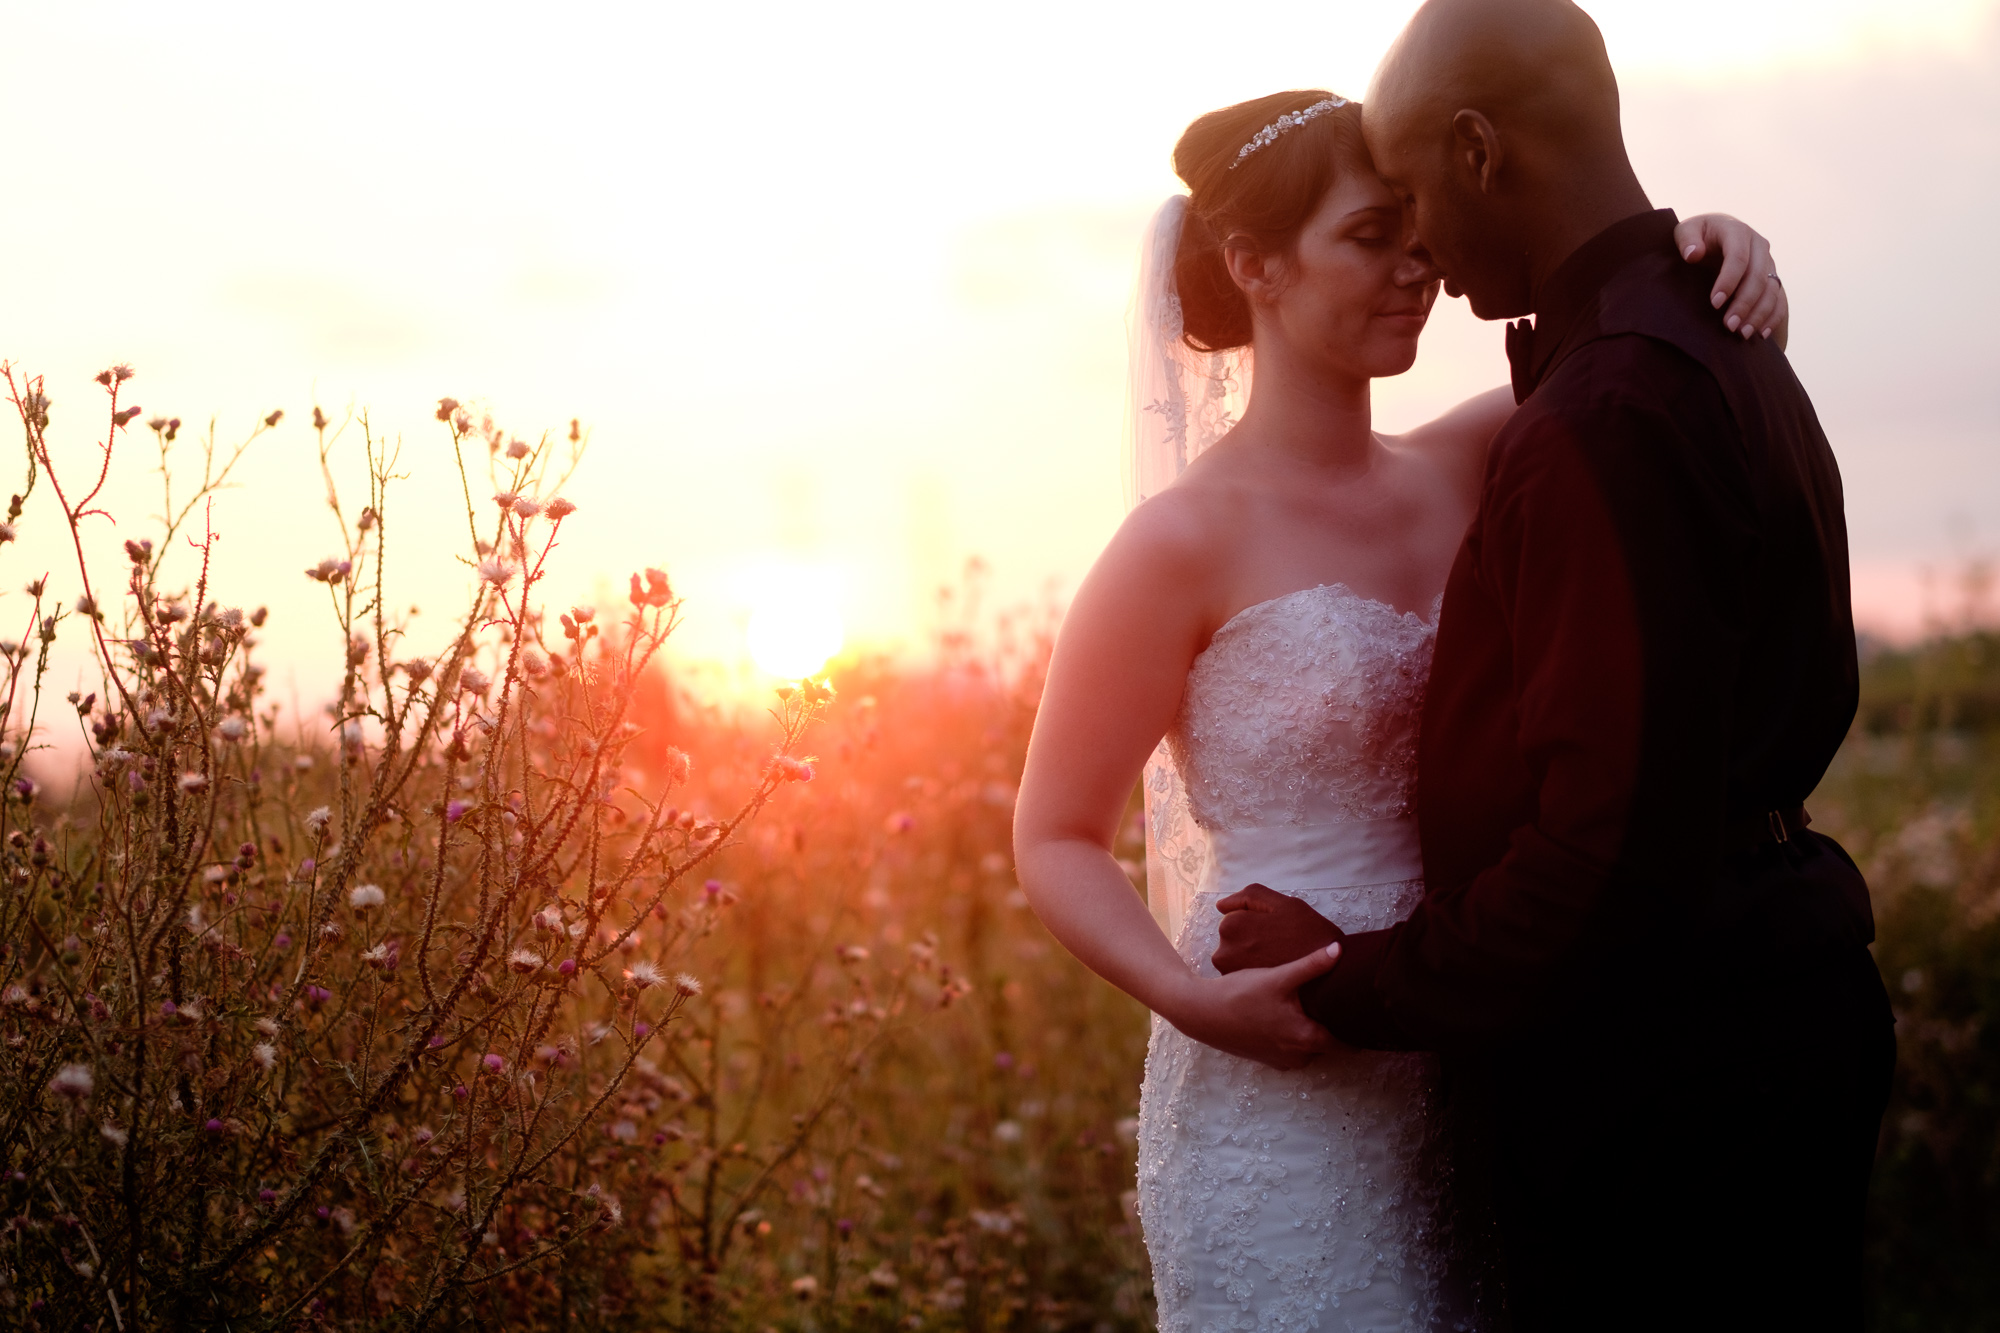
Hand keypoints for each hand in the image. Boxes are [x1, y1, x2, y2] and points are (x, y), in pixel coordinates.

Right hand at [1165, 945, 1344, 1070]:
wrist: (1200, 1013)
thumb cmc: (1239, 995)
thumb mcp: (1277, 977)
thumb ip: (1311, 965)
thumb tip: (1340, 949)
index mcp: (1306, 1038)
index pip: (1348, 1043)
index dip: (1357, 1027)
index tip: (1363, 1010)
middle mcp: (1298, 1055)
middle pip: (1330, 1042)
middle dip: (1335, 1025)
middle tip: (1339, 1000)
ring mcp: (1283, 1059)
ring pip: (1311, 1044)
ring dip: (1312, 1028)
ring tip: (1312, 1003)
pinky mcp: (1269, 1057)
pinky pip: (1293, 1046)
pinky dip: (1295, 1033)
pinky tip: (1287, 1012)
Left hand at [1212, 883, 1343, 973]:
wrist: (1330, 978)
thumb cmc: (1310, 936)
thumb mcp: (1285, 904)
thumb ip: (1250, 897)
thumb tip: (1221, 906)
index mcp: (1232, 926)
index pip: (1236, 916)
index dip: (1259, 920)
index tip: (1276, 929)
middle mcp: (1224, 951)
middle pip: (1234, 936)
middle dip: (1251, 937)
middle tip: (1280, 944)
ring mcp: (1230, 974)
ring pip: (1237, 954)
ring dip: (1252, 953)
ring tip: (1279, 957)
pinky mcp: (1241, 989)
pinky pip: (1243, 970)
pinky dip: (1255, 968)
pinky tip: (1276, 969)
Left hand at [1675, 213, 1788, 348]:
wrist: (1716, 234)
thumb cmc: (1697, 236)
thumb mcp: (1685, 231)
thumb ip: (1687, 239)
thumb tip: (1693, 254)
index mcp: (1737, 231)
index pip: (1738, 257)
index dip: (1728, 281)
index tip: (1714, 303)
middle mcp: (1758, 245)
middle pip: (1757, 276)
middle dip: (1744, 303)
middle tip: (1729, 325)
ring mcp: (1768, 262)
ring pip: (1771, 289)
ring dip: (1759, 313)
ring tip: (1742, 334)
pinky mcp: (1772, 277)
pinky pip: (1780, 298)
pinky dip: (1773, 316)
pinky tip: (1761, 334)